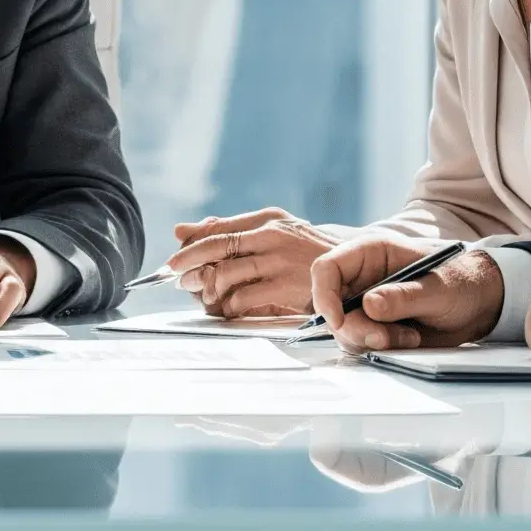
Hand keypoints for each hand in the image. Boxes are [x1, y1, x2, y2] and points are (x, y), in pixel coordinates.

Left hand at [168, 207, 339, 316]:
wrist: (357, 270)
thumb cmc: (308, 253)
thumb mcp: (275, 231)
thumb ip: (230, 229)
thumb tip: (180, 230)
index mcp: (269, 220)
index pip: (218, 230)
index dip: (191, 247)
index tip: (173, 261)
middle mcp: (273, 236)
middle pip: (216, 249)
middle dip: (189, 266)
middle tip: (178, 279)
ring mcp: (280, 262)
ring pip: (225, 275)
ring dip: (207, 290)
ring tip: (204, 298)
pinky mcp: (287, 289)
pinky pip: (242, 300)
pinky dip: (228, 308)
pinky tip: (228, 310)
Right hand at [310, 232, 502, 351]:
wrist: (478, 305)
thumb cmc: (461, 283)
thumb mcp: (438, 289)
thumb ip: (404, 297)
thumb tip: (369, 305)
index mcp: (370, 253)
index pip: (327, 268)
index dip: (325, 295)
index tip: (339, 321)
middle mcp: (361, 277)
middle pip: (332, 305)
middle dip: (355, 328)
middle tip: (385, 338)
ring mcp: (365, 303)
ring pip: (344, 328)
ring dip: (372, 339)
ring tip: (410, 336)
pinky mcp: (373, 325)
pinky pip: (360, 341)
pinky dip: (381, 347)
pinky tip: (408, 339)